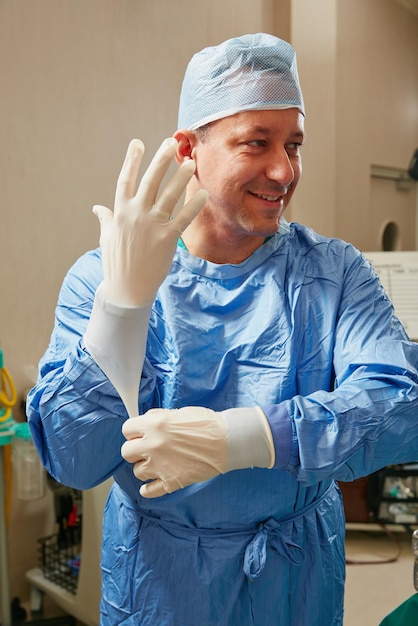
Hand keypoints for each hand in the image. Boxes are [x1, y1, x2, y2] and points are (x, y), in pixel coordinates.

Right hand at [93, 138, 207, 305]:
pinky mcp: (166, 238)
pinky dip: (194, 205)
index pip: (125, 179)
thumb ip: (106, 219)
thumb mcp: (107, 238)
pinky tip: (203, 193)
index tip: (138, 143)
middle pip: (150, 180)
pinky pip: (183, 217)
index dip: (132, 160)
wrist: (126, 289)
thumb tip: (97, 208)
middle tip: (172, 143)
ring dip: (181, 177)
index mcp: (119, 211)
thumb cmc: (117, 263)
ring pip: (169, 195)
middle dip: (161, 159)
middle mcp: (135, 214)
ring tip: (191, 162)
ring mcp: (151, 225)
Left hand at [121, 406, 274, 497]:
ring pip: (137, 472)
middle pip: (127, 452)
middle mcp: (153, 445)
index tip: (139, 434)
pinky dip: (148, 489)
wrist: (227, 441)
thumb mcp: (179, 412)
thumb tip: (145, 422)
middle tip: (146, 449)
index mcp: (154, 425)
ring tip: (156, 463)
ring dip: (145, 467)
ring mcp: (160, 466)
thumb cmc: (206, 423)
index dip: (134, 431)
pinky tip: (150, 485)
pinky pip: (148, 491)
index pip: (127, 429)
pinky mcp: (170, 482)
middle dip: (136, 450)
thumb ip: (158, 417)